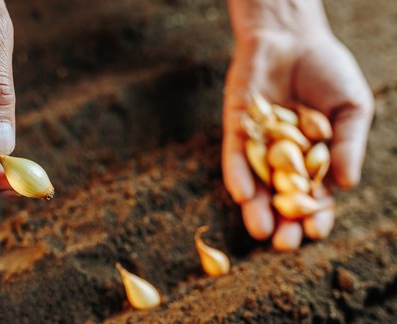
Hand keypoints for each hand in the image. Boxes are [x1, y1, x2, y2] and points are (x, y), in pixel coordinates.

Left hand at [222, 0, 373, 249]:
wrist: (293, 38)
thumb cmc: (328, 72)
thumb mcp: (351, 107)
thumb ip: (348, 144)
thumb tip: (348, 184)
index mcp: (313, 158)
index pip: (313, 194)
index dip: (315, 215)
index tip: (316, 234)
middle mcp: (282, 158)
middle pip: (280, 196)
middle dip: (282, 221)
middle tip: (282, 244)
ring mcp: (258, 145)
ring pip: (256, 182)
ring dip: (255, 207)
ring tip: (260, 230)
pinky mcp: (237, 129)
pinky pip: (235, 156)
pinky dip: (238, 174)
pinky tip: (242, 195)